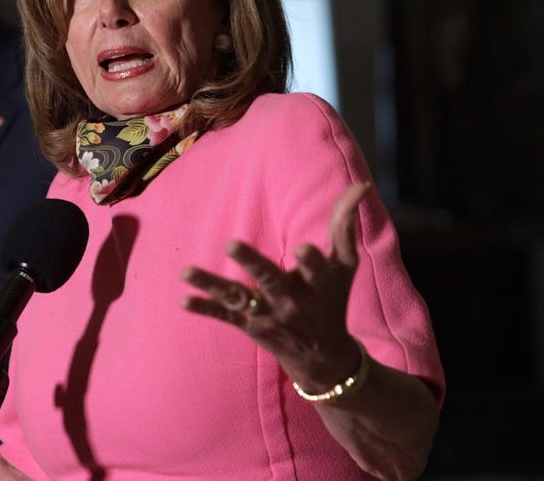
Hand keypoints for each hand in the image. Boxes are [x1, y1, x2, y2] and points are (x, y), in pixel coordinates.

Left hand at [180, 182, 368, 389]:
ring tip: (185, 270)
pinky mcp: (250, 325)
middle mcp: (291, 300)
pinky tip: (182, 300)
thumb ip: (346, 224)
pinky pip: (224, 317)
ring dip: (211, 284)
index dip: (309, 260)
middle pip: (270, 280)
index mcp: (317, 283)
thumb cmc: (332, 298)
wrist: (322, 356)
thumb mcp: (344, 265)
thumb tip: (361, 186)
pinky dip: (204, 309)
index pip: (315, 269)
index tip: (301, 249)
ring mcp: (267, 314)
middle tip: (231, 243)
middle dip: (252, 263)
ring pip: (237, 298)